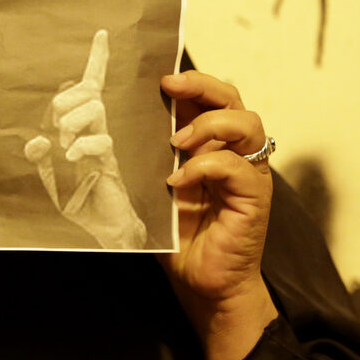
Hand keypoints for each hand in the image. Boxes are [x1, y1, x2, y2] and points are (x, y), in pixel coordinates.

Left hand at [24, 30, 145, 248]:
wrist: (102, 224)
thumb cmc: (78, 195)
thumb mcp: (49, 173)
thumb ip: (40, 155)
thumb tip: (35, 140)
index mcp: (82, 127)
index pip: (91, 87)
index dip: (97, 60)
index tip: (101, 34)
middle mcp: (96, 131)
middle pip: (88, 93)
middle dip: (65, 99)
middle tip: (55, 125)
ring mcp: (104, 145)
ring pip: (94, 110)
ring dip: (71, 120)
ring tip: (63, 142)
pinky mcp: (108, 163)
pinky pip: (99, 141)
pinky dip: (79, 145)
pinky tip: (69, 158)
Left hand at [159, 71, 276, 359]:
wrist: (203, 285)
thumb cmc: (178, 237)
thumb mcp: (153, 187)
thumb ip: (144, 156)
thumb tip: (105, 125)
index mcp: (211, 144)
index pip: (208, 97)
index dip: (189, 80)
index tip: (156, 74)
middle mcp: (235, 152)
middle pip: (233, 98)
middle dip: (202, 84)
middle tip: (169, 85)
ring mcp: (249, 173)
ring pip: (247, 123)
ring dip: (208, 124)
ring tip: (175, 141)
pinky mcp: (254, 197)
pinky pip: (236, 167)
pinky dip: (205, 167)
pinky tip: (177, 182)